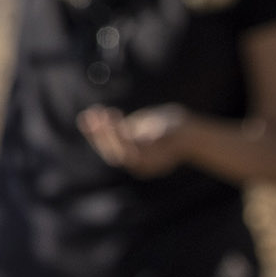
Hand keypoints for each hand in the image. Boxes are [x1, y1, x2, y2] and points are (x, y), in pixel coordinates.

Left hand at [78, 103, 197, 176]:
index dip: (117, 139)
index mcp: (147, 165)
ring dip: (96, 130)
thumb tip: (148, 139)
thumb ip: (160, 136)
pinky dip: (101, 126)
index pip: (127, 155)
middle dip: (102, 134)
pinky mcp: (125, 145)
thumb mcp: (173, 133)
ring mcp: (129, 154)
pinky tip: (95, 111)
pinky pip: (110, 137)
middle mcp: (136, 163)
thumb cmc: (182, 132)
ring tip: (89, 113)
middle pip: (114, 152)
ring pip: (108, 146)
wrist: (186, 133)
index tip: (109, 121)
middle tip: (93, 116)